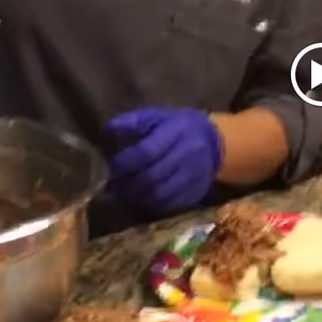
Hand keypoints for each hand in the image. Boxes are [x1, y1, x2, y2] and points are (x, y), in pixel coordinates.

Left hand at [104, 107, 223, 216]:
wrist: (214, 141)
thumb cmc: (177, 126)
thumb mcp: (156, 115)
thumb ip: (132, 122)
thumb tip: (107, 132)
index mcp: (177, 131)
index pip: (146, 152)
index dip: (125, 162)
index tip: (112, 166)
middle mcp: (189, 154)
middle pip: (152, 177)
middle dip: (128, 183)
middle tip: (114, 183)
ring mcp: (195, 175)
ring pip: (160, 195)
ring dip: (138, 197)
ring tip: (126, 192)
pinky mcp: (198, 192)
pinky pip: (171, 205)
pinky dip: (153, 205)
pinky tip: (143, 198)